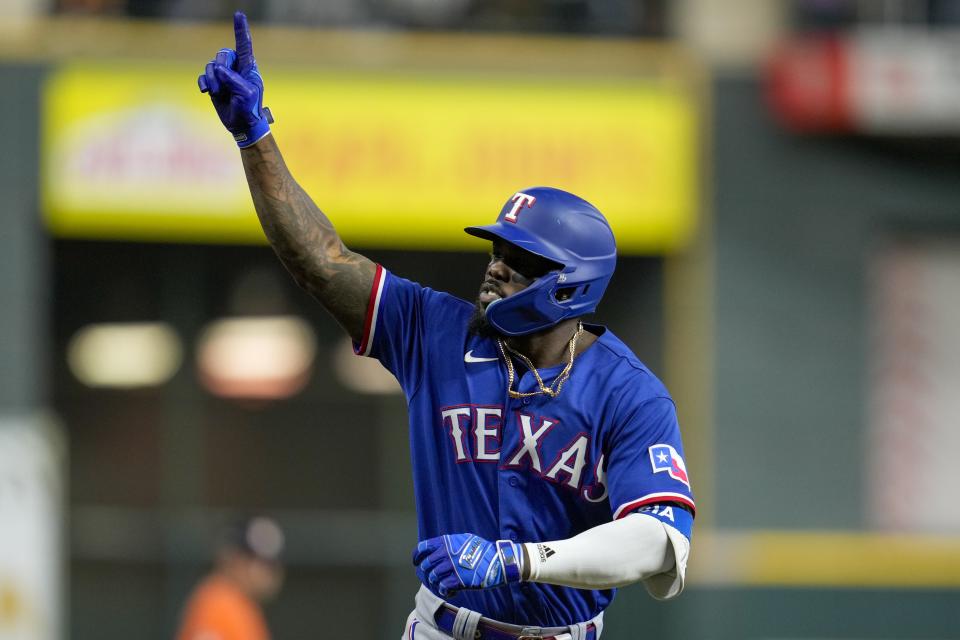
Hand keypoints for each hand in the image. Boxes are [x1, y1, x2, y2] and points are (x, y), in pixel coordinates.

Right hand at [198, 11, 273, 147]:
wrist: (242, 124)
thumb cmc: (249, 109)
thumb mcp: (246, 94)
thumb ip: (233, 79)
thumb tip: (219, 70)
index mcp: (248, 68)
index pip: (244, 45)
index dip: (240, 30)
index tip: (239, 14)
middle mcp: (236, 68)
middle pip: (223, 54)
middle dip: (220, 66)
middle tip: (221, 82)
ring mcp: (224, 76)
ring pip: (211, 65)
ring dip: (212, 78)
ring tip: (216, 92)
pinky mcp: (215, 84)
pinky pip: (204, 75)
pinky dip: (204, 82)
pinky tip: (206, 91)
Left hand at [412, 533, 523, 597]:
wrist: (497, 561)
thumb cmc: (482, 549)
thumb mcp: (464, 539)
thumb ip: (450, 543)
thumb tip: (438, 548)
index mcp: (446, 542)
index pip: (423, 548)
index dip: (417, 556)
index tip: (417, 562)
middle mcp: (446, 553)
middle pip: (426, 565)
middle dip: (426, 572)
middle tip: (430, 576)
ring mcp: (451, 567)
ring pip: (433, 578)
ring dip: (436, 583)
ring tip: (443, 585)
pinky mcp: (457, 580)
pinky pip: (443, 588)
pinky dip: (444, 591)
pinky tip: (450, 591)